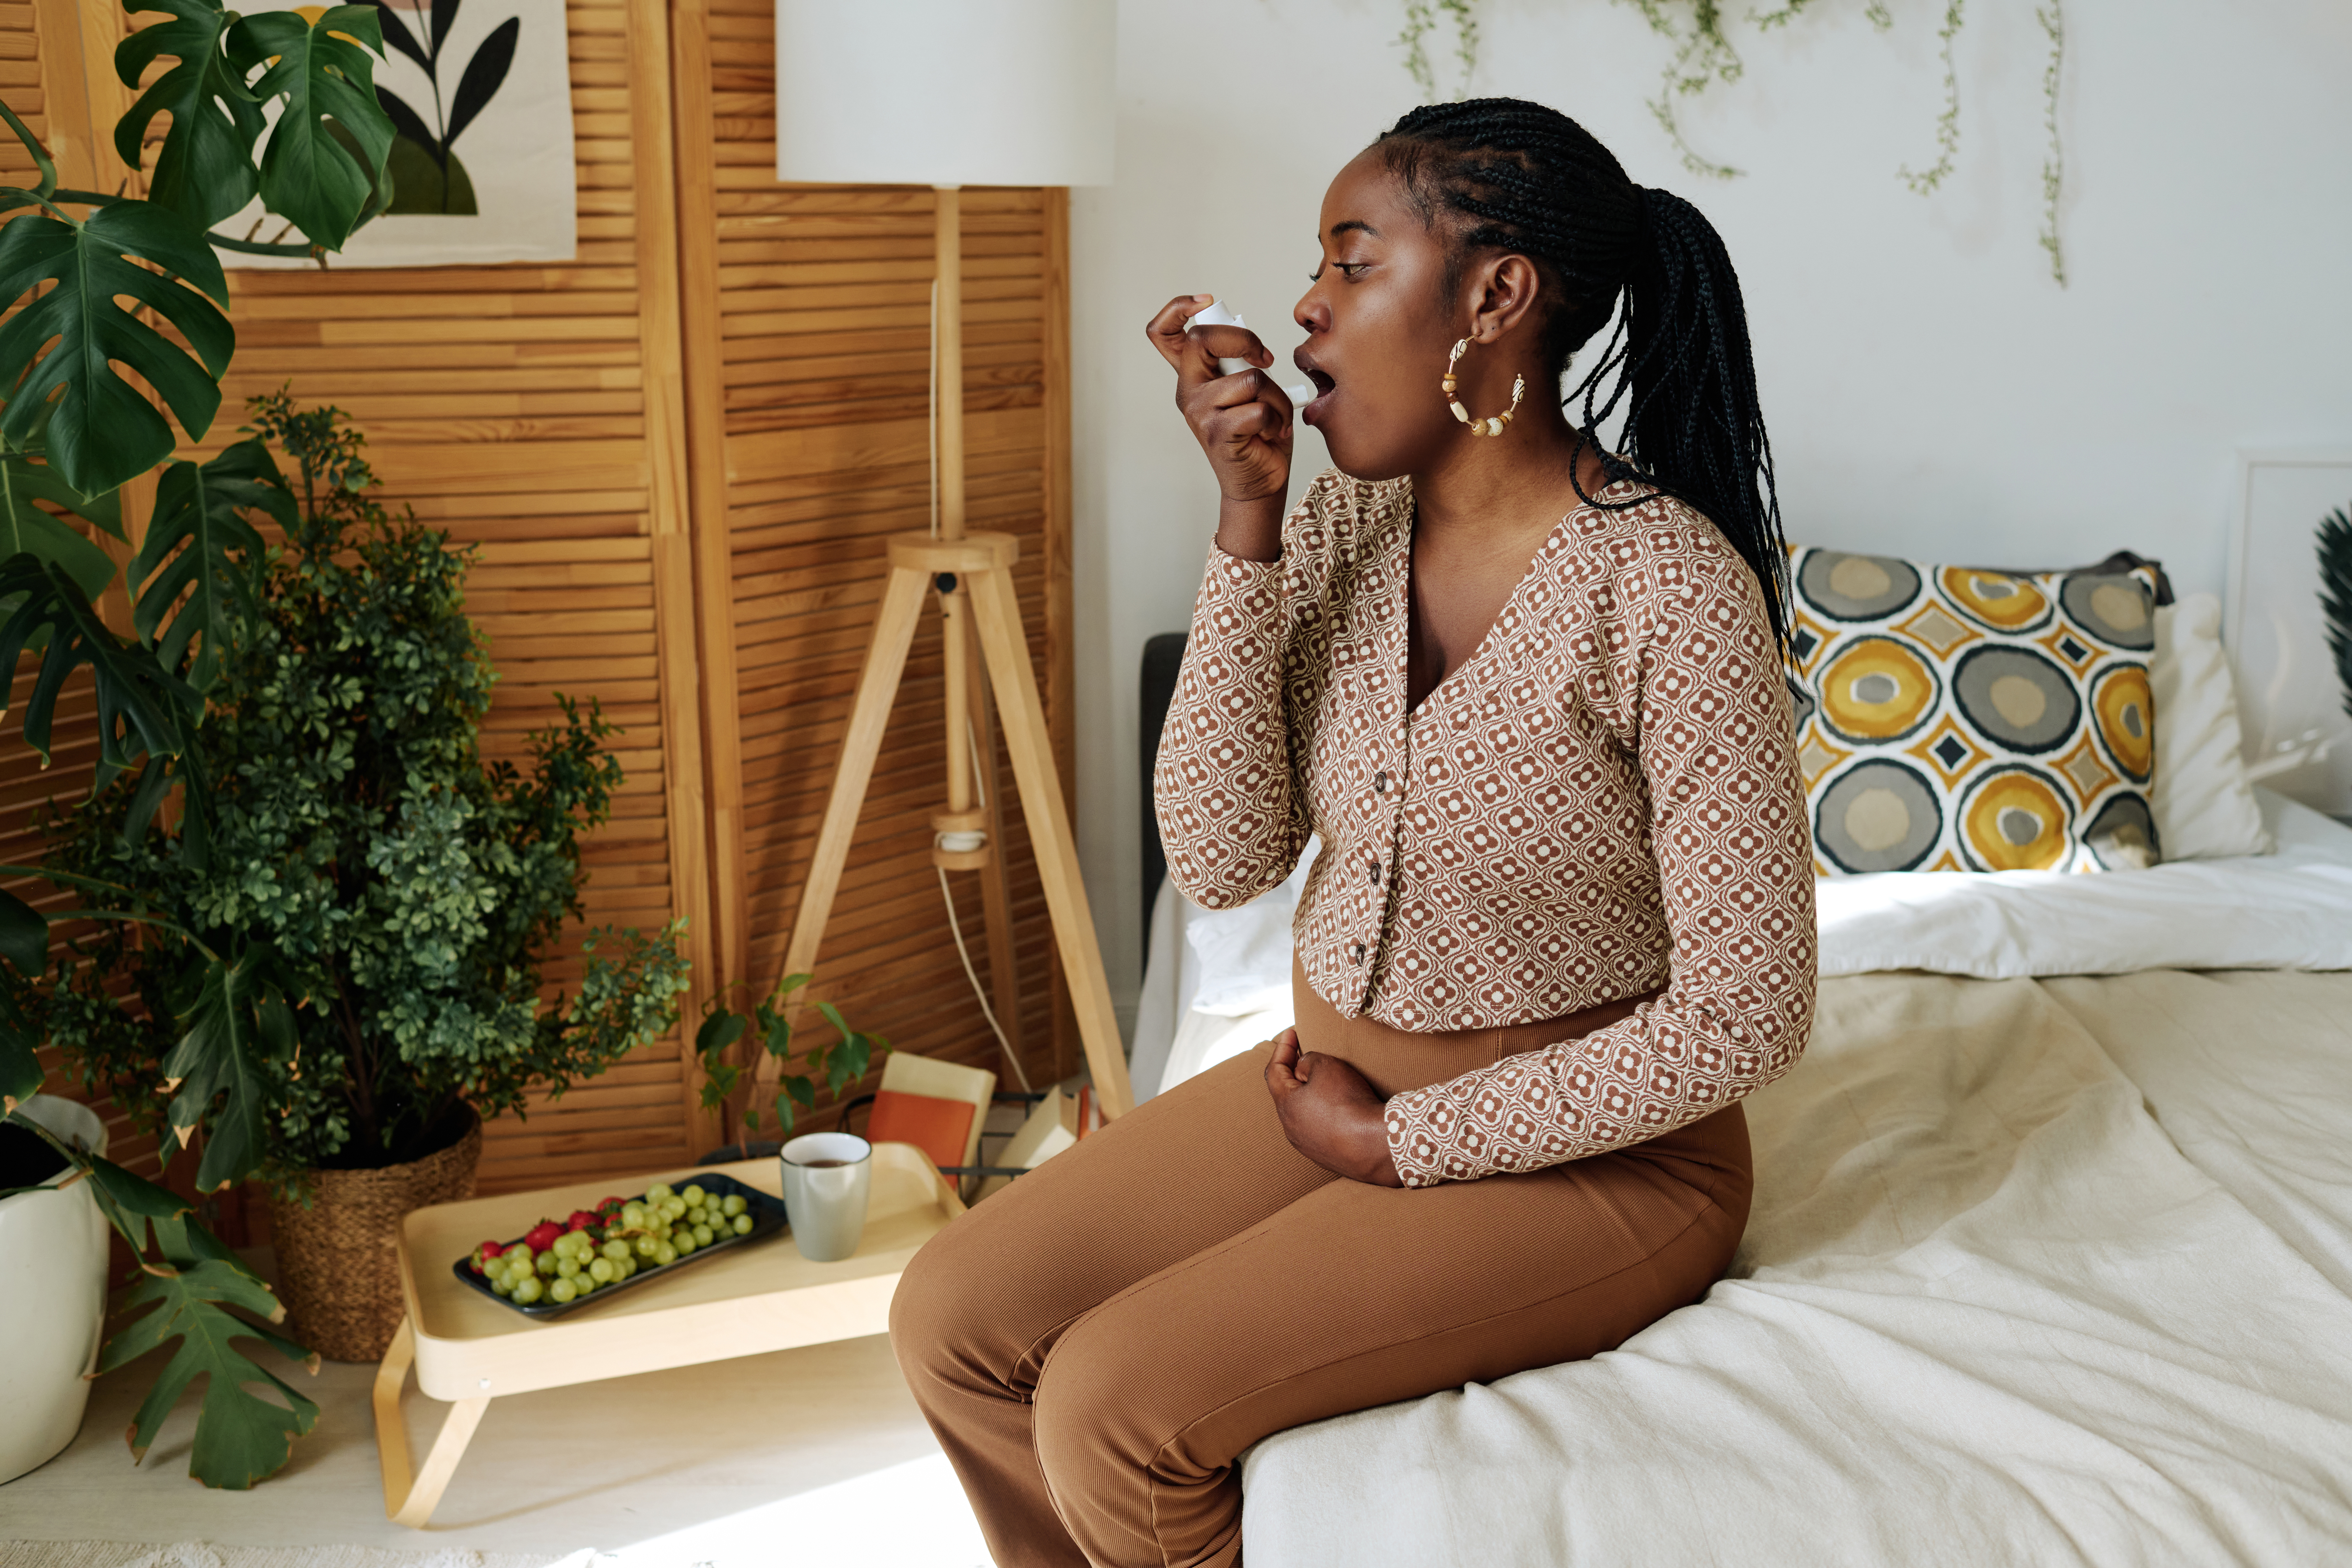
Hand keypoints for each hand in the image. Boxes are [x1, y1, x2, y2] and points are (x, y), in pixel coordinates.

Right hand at [1145, 295, 1293, 550]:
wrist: (1260, 483)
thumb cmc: (1257, 434)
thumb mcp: (1245, 390)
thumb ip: (1237, 363)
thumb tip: (1250, 345)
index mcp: (1192, 377)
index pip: (1163, 333)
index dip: (1178, 307)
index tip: (1206, 301)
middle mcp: (1188, 392)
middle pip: (1201, 339)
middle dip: (1244, 339)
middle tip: (1265, 360)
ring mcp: (1200, 413)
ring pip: (1248, 379)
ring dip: (1276, 396)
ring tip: (1276, 416)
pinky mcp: (1218, 434)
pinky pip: (1258, 409)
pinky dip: (1278, 419)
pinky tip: (1273, 433)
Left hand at [1264, 1028, 1404, 1186]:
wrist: (1375, 1144)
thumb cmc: (1348, 1103)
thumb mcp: (1325, 1066)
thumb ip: (1307, 1061)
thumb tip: (1303, 1068)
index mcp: (1286, 1106)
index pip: (1274, 1071)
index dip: (1282, 1048)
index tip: (1290, 1032)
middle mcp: (1292, 1130)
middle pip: (1287, 1094)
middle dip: (1294, 1071)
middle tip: (1304, 1053)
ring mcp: (1309, 1146)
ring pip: (1304, 1113)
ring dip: (1311, 1094)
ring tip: (1326, 1080)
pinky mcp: (1328, 1157)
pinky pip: (1322, 1129)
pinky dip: (1326, 1114)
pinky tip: (1341, 1107)